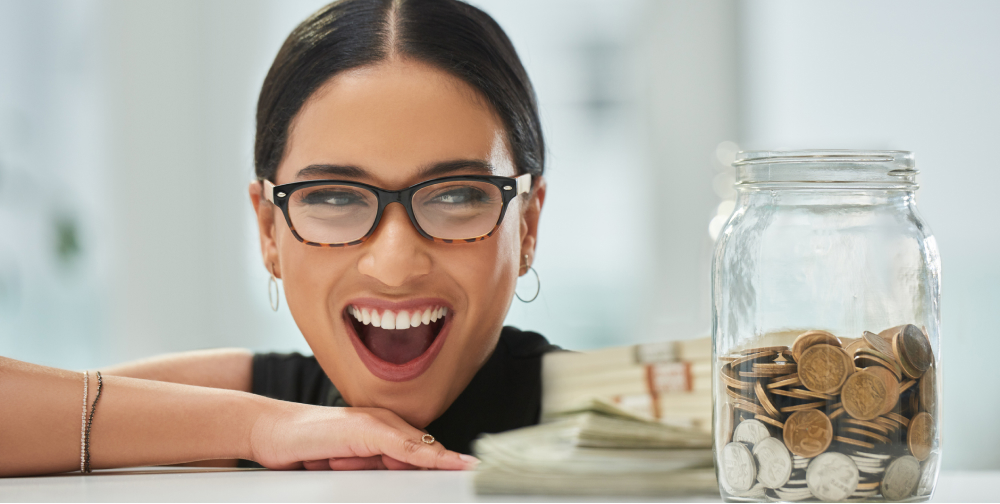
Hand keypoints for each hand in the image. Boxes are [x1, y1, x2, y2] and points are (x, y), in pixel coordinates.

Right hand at [249, 403, 477, 470]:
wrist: (271, 431)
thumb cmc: (306, 446)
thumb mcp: (345, 461)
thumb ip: (374, 463)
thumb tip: (400, 473)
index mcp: (382, 433)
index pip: (422, 451)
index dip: (450, 462)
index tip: (477, 471)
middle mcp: (383, 425)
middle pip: (425, 451)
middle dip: (451, 465)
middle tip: (480, 474)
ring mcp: (375, 425)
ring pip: (417, 450)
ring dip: (435, 464)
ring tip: (411, 467)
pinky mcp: (364, 430)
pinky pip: (401, 445)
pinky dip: (424, 455)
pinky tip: (444, 463)